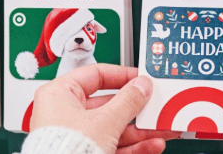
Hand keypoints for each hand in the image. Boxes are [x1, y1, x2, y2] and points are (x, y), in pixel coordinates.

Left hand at [29, 64, 177, 153]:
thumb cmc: (64, 150)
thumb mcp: (104, 121)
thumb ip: (127, 102)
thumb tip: (141, 86)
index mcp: (60, 94)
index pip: (95, 75)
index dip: (122, 76)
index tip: (142, 80)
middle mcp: (65, 113)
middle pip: (109, 105)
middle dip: (138, 110)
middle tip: (157, 107)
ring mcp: (76, 135)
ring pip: (114, 128)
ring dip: (141, 131)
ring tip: (162, 130)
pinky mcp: (85, 152)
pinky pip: (112, 145)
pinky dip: (133, 146)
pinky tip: (152, 145)